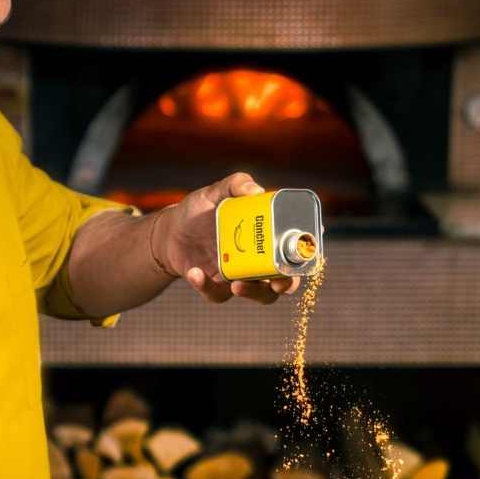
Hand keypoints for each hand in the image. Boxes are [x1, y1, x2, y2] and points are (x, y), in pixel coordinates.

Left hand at [154, 172, 302, 305]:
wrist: (170, 230)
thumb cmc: (200, 210)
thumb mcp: (217, 192)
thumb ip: (236, 184)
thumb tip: (256, 191)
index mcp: (266, 239)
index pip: (295, 250)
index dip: (307, 255)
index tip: (309, 253)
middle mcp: (258, 261)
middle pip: (284, 281)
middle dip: (286, 284)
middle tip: (278, 281)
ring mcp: (239, 276)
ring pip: (257, 294)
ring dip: (252, 292)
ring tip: (236, 284)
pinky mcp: (215, 286)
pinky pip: (216, 294)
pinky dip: (206, 286)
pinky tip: (195, 272)